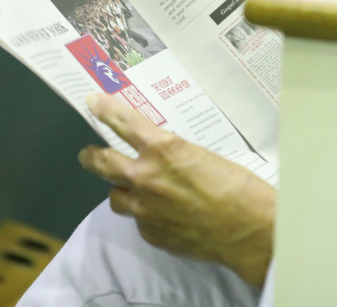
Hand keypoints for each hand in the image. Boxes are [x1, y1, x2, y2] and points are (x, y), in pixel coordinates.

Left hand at [79, 93, 276, 287]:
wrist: (248, 230)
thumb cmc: (238, 187)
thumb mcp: (202, 156)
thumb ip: (173, 155)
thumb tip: (160, 157)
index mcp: (162, 149)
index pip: (123, 123)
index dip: (105, 110)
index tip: (93, 102)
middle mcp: (145, 177)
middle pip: (102, 162)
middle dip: (91, 155)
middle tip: (88, 153)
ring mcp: (144, 209)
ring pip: (116, 197)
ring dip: (122, 190)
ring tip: (133, 189)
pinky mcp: (150, 234)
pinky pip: (138, 220)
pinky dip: (146, 214)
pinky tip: (167, 214)